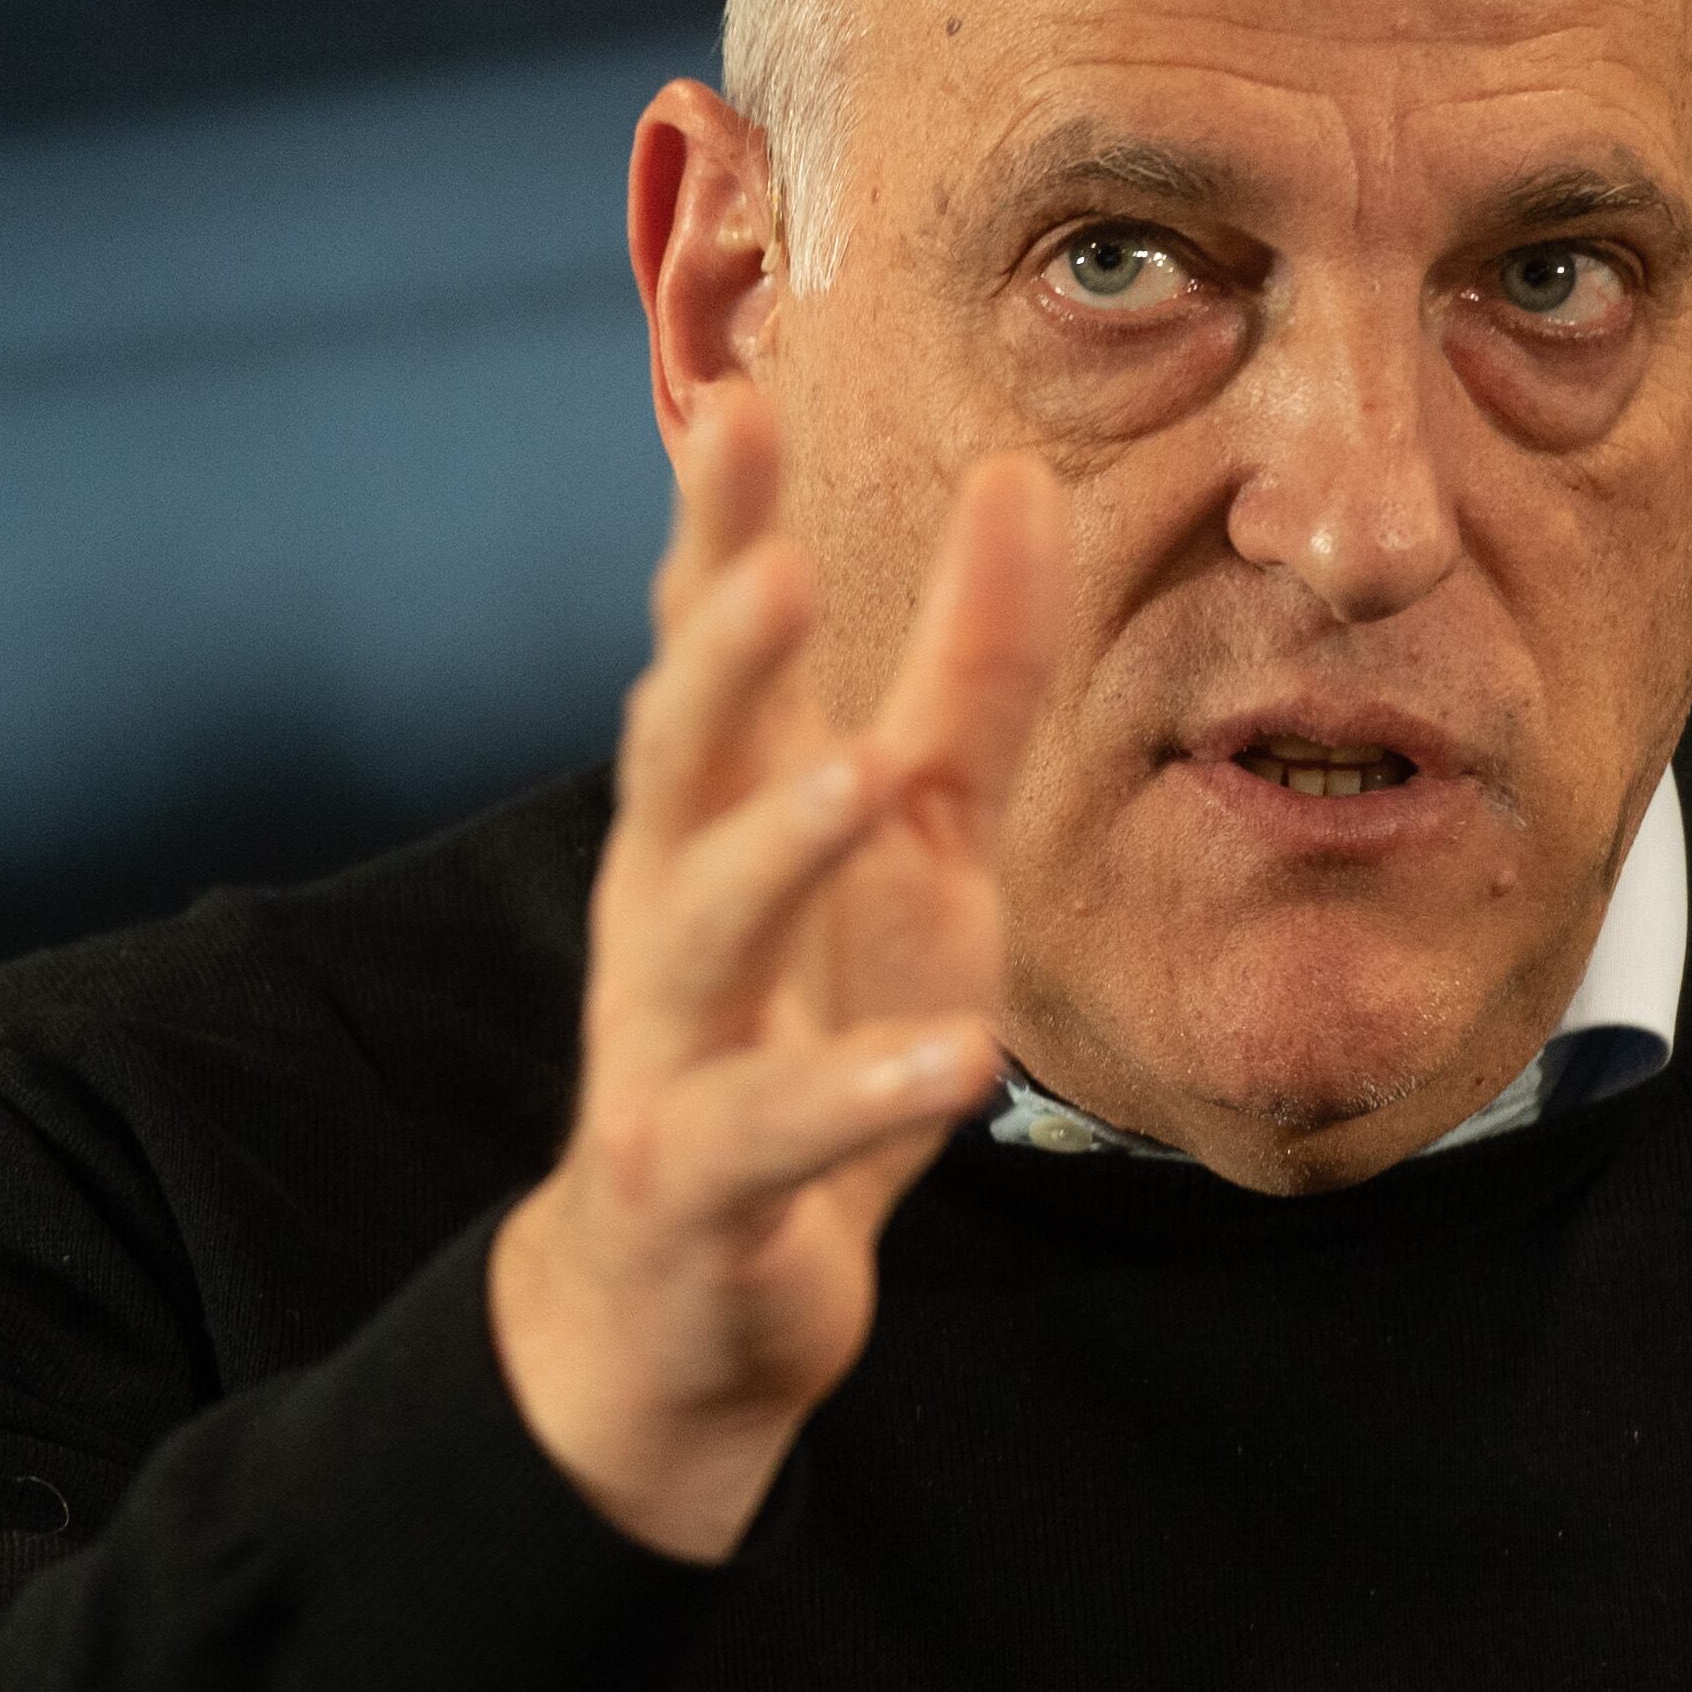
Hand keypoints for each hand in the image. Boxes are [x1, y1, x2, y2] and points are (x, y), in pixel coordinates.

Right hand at [489, 382, 1068, 1561]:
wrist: (687, 1297)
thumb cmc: (808, 1029)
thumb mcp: (917, 846)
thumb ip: (962, 674)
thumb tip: (1022, 475)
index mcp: (716, 809)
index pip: (709, 642)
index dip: (717, 529)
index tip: (741, 395)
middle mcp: (669, 903)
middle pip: (675, 756)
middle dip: (718, 660)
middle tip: (778, 565)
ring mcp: (671, 1039)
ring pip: (705, 927)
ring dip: (780, 850)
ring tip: (866, 779)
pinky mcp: (697, 1177)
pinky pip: (772, 1131)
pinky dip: (859, 1091)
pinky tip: (955, 1061)